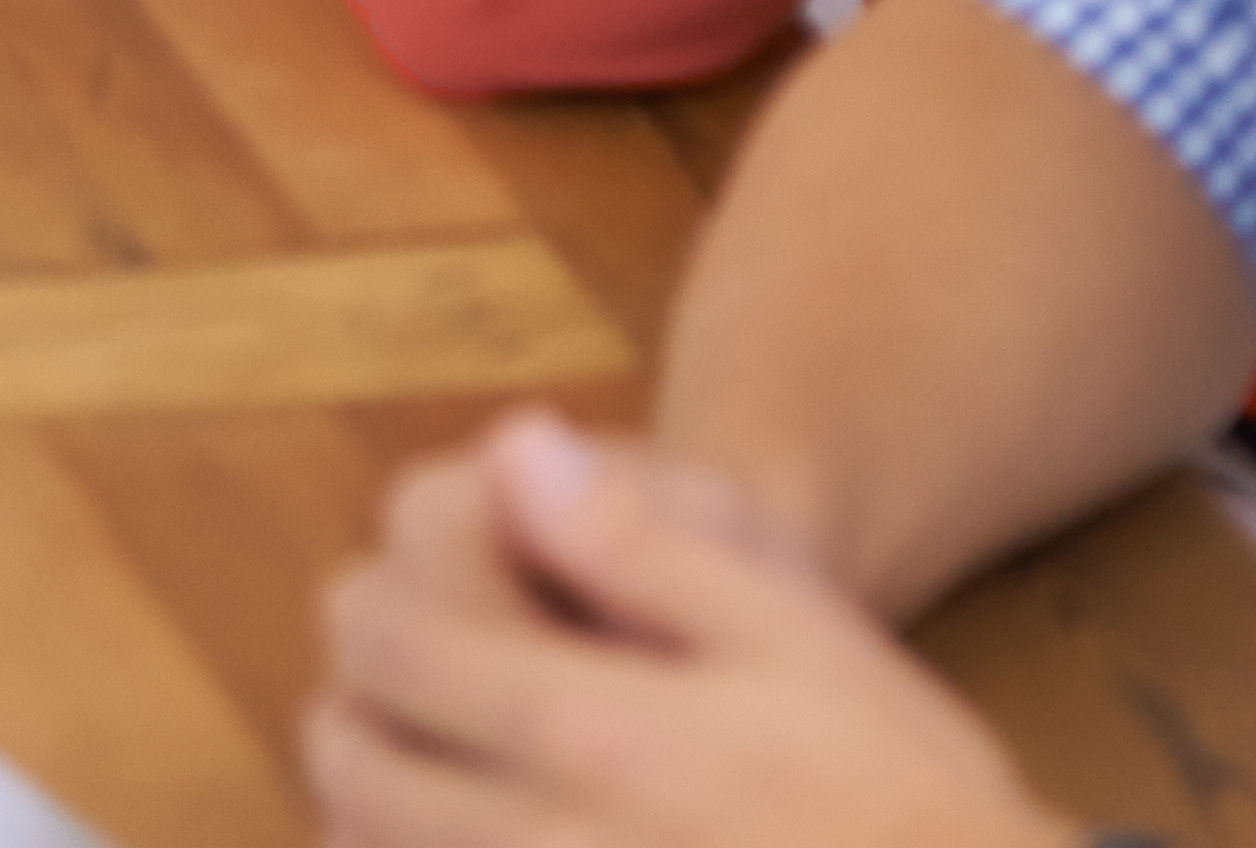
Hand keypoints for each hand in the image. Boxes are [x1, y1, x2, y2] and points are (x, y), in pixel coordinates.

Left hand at [309, 417, 1067, 847]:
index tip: (382, 602)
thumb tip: (513, 447)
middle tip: (385, 696)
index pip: (397, 651)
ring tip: (417, 787)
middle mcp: (547, 846)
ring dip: (369, 821)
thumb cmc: (902, 794)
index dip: (370, 610)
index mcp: (594, 733)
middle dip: (352, 717)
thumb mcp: (800, 635)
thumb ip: (646, 546)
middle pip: (358, 773)